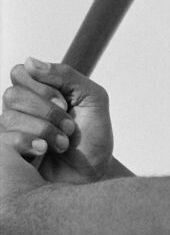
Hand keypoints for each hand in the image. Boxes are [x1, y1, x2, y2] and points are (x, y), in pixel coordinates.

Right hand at [1, 58, 113, 183]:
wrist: (95, 173)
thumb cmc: (93, 136)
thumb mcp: (92, 98)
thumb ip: (65, 75)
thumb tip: (29, 61)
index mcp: (38, 92)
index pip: (20, 72)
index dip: (42, 85)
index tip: (64, 101)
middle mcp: (20, 110)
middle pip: (13, 95)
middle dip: (47, 110)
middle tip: (69, 125)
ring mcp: (12, 132)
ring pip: (9, 117)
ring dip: (44, 129)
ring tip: (63, 143)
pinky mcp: (8, 154)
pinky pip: (5, 139)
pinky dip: (31, 142)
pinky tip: (45, 150)